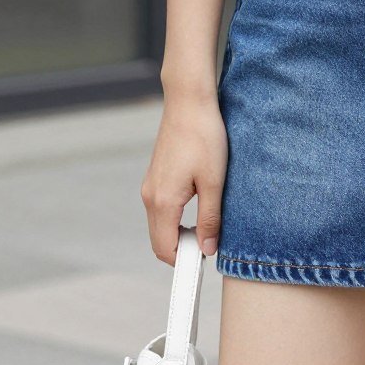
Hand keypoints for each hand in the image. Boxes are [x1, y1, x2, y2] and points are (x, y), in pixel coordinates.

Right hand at [140, 93, 227, 264]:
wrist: (189, 102)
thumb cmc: (204, 137)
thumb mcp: (214, 181)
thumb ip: (210, 218)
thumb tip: (208, 248)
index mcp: (162, 201)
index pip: (165, 249)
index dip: (183, 262)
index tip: (204, 262)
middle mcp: (150, 196)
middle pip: (160, 240)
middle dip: (182, 250)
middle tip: (210, 244)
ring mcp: (150, 186)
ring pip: (161, 224)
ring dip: (181, 233)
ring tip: (209, 225)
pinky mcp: (156, 177)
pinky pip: (162, 208)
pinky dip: (177, 218)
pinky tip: (200, 207)